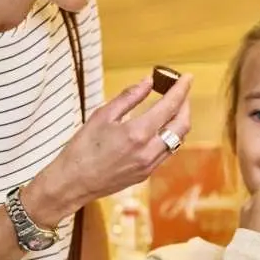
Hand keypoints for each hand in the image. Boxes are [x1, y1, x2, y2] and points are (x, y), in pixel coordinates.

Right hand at [26, 74, 192, 224]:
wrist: (73, 182)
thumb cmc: (83, 148)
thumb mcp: (102, 115)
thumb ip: (129, 97)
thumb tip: (148, 82)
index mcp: (137, 133)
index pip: (170, 106)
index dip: (181, 89)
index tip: (187, 77)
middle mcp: (149, 150)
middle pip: (182, 124)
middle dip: (185, 105)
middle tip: (180, 92)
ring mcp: (150, 165)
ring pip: (178, 140)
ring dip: (179, 121)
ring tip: (172, 108)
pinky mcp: (147, 174)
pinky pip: (167, 152)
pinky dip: (169, 136)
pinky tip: (160, 128)